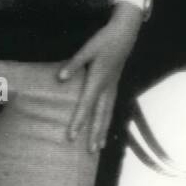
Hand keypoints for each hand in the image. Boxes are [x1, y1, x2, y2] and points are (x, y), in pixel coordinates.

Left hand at [59, 7, 142, 150]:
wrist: (125, 34)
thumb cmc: (104, 40)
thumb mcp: (87, 49)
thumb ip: (74, 64)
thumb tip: (60, 78)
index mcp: (98, 79)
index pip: (86, 105)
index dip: (78, 122)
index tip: (71, 137)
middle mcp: (107, 87)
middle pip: (100, 115)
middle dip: (94, 134)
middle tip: (90, 151)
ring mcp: (113, 87)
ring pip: (108, 113)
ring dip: (103, 130)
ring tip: (99, 147)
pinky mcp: (114, 85)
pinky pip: (111, 107)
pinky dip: (107, 120)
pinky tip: (104, 127)